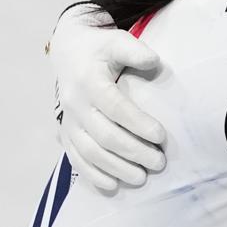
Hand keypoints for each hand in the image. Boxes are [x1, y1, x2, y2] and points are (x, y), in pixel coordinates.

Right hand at [50, 5, 166, 190]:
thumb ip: (136, 51)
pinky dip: (93, 174)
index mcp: (89, 82)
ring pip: (89, 151)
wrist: (70, 52)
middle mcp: (75, 104)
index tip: (161, 136)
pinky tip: (113, 184)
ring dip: (116, 167)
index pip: (115, 107)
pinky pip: (76, 158)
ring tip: (142, 177)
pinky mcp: (65, 133)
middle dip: (133, 151)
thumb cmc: (101, 48)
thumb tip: (155, 61)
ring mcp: (68, 121)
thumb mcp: (117, 41)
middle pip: (104, 134)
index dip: (137, 123)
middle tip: (159, 162)